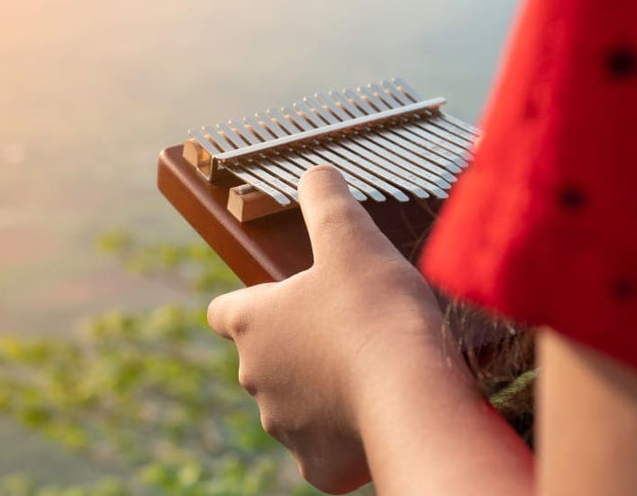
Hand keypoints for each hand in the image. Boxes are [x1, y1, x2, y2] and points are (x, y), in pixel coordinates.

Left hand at [207, 165, 448, 492]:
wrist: (412, 392)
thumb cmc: (375, 310)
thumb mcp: (351, 236)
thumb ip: (325, 198)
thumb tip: (314, 171)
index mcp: (252, 324)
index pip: (224, 312)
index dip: (247, 304)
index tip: (277, 301)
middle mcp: (254, 378)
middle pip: (264, 359)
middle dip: (296, 348)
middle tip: (347, 332)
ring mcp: (283, 426)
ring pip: (294, 405)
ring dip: (320, 391)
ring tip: (368, 372)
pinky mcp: (316, 465)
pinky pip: (323, 452)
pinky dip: (342, 439)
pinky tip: (375, 417)